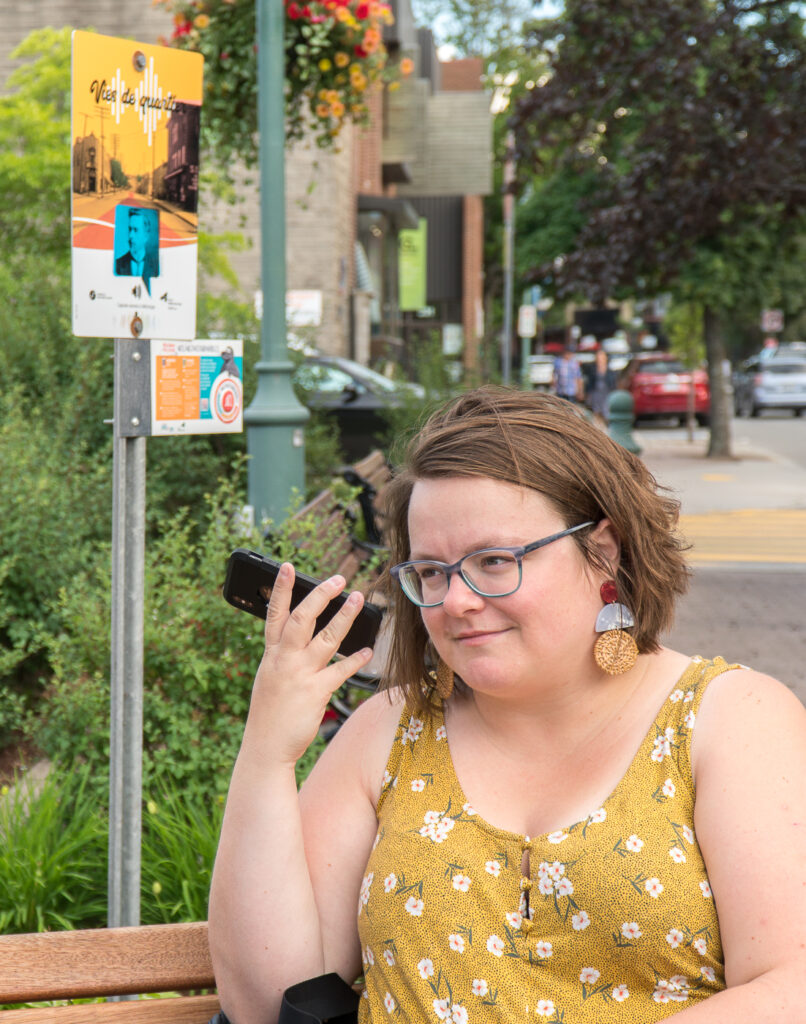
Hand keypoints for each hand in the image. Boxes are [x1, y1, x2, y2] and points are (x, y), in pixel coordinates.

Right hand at [244, 563, 374, 766]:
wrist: (265, 747)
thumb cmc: (269, 713)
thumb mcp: (269, 677)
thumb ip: (283, 656)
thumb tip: (300, 637)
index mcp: (271, 654)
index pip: (274, 613)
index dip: (279, 588)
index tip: (287, 566)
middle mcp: (284, 660)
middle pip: (302, 618)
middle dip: (320, 595)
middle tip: (338, 579)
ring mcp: (300, 675)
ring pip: (326, 638)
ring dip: (344, 616)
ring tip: (358, 598)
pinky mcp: (316, 692)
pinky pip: (340, 670)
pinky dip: (355, 659)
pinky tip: (367, 650)